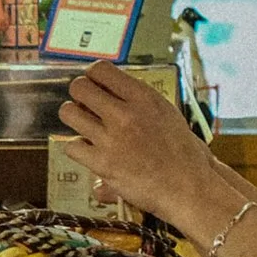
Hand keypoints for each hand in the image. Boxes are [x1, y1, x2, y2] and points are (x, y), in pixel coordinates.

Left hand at [58, 61, 215, 223]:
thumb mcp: (167, 114)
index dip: (92, 77)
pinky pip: (71, 146)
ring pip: (68, 113)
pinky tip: (90, 151)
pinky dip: (78, 149)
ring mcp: (112, 139)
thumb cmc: (184, 154)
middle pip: (79, 88)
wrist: (188, 187)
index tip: (94, 86)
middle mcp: (125, 114)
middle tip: (85, 106)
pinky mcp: (102, 163)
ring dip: (74, 118)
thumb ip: (139, 102)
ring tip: (84, 126)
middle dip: (79, 95)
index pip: (100, 69)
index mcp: (144, 98)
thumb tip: (114, 93)